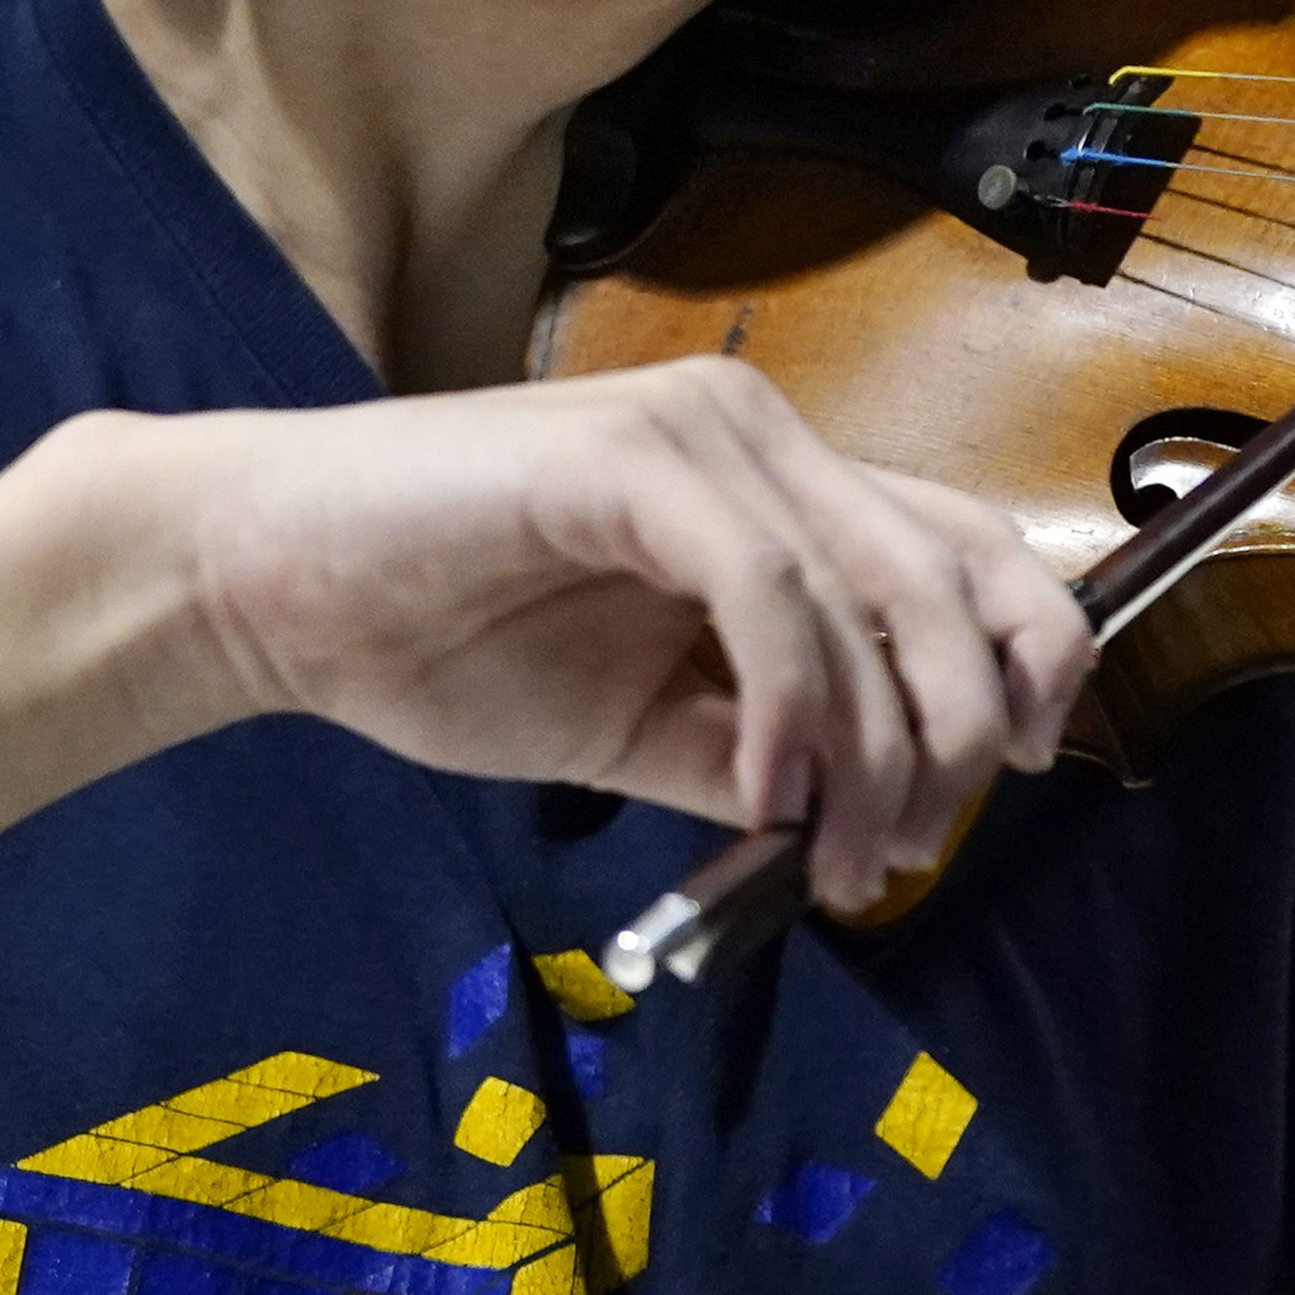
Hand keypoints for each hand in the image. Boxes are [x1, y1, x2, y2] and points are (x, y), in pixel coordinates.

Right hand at [97, 360, 1091, 907]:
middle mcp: (761, 436)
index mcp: (777, 485)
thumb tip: (864, 826)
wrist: (267, 588)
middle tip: (900, 851)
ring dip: (876, 754)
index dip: (1027, 656)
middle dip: (958, 733)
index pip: (966, 548)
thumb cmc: (436, 641)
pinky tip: (762, 794)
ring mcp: (702, 435)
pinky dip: (792, 708)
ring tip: (831, 858)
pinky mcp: (633, 461)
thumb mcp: (639, 728)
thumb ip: (756, 754)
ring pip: (872, 597)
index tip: (1014, 771)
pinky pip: (768, 595)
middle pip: (953, 574)